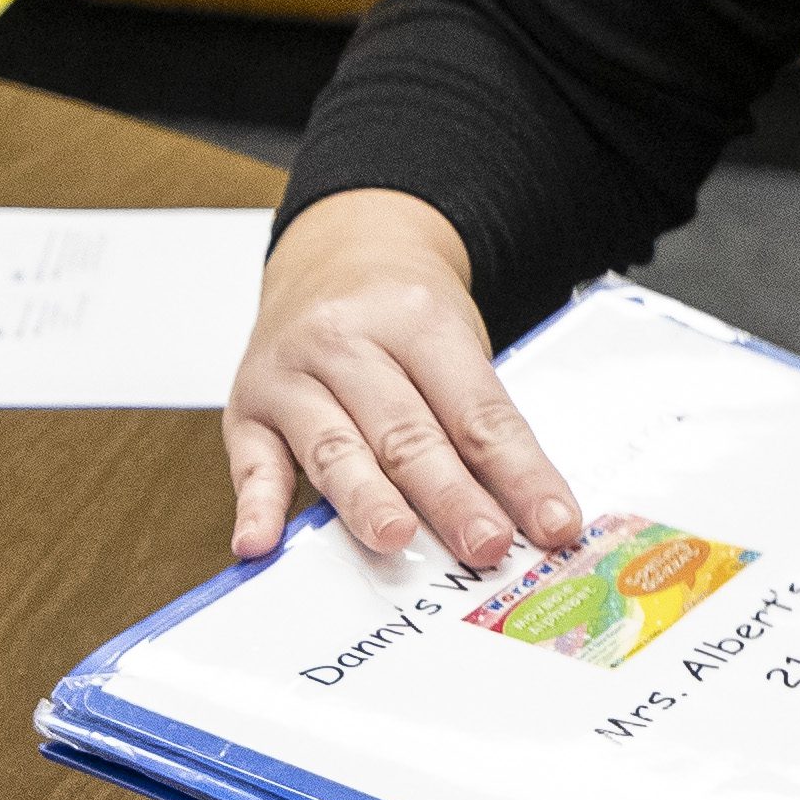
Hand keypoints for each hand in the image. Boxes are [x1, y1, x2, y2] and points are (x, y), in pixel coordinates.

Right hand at [220, 189, 582, 570]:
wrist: (333, 254)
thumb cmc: (405, 312)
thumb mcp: (455, 340)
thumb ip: (475, 419)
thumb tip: (520, 511)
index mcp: (420, 321)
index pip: (478, 410)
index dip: (520, 472)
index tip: (553, 523)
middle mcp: (348, 342)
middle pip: (407, 433)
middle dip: (451, 495)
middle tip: (487, 545)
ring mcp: (291, 375)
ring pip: (334, 448)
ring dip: (367, 501)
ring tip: (396, 541)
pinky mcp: (246, 408)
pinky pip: (251, 462)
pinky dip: (256, 506)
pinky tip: (260, 543)